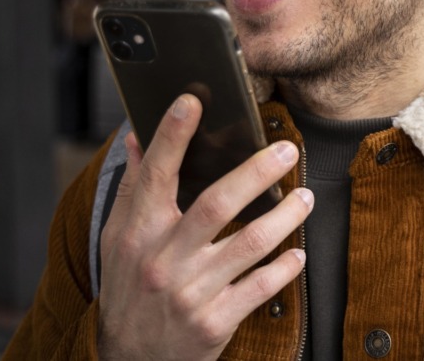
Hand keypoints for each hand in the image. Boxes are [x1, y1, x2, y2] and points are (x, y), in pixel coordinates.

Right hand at [97, 94, 312, 360]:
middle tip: (286, 150)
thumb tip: (137, 136)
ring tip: (305, 198)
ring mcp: (190, 292)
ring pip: (249, 243)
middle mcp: (164, 260)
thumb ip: (134, 187)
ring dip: (285, 217)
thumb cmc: (128, 289)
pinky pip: (259, 288)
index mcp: (139, 233)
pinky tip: (298, 252)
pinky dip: (284, 268)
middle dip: (256, 172)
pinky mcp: (214, 322)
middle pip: (216, 205)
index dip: (172, 135)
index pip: (156, 175)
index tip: (192, 101)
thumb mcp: (118, 239)